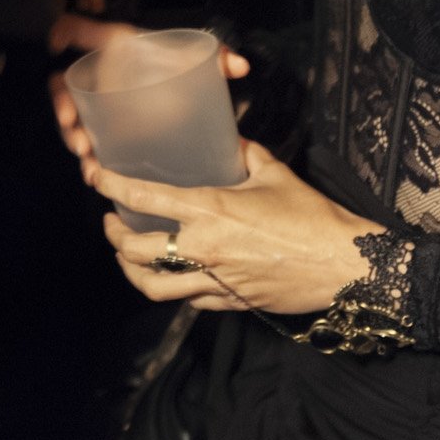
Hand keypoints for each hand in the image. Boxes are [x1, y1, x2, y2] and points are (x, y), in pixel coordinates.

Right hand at [46, 24, 249, 163]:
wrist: (184, 97)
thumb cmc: (183, 70)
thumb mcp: (196, 60)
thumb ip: (216, 58)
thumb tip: (240, 66)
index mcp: (117, 49)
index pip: (81, 32)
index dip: (65, 32)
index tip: (57, 44)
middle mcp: (101, 76)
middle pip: (66, 85)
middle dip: (63, 106)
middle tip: (73, 126)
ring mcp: (101, 105)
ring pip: (74, 119)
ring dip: (73, 137)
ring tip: (87, 156)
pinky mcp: (109, 129)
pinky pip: (90, 141)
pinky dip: (89, 159)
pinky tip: (95, 173)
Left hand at [87, 140, 374, 315]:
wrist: (344, 266)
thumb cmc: (312, 217)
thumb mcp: (274, 173)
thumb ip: (246, 153)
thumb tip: (231, 137)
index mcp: (210, 210)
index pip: (144, 198)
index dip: (111, 186)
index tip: (94, 176)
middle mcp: (203, 249)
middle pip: (135, 251)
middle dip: (113, 236)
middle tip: (111, 222)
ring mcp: (214, 281)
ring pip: (153, 287)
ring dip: (131, 271)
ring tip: (127, 257)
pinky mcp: (229, 303)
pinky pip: (187, 301)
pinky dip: (171, 289)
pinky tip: (170, 276)